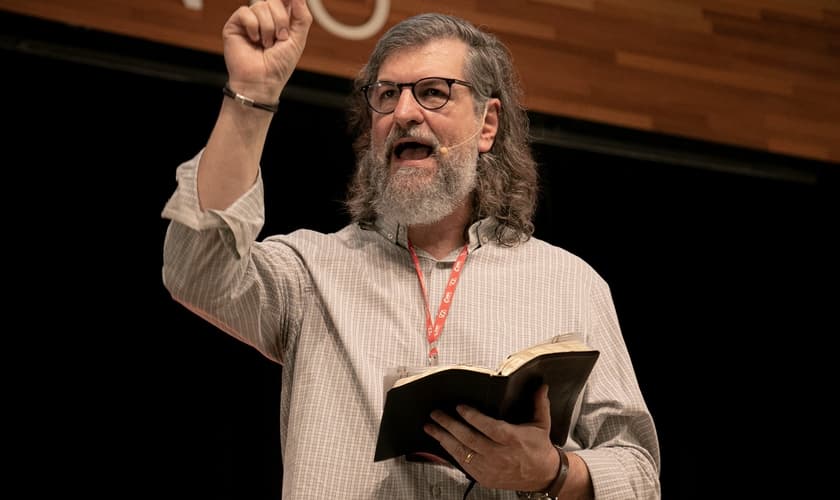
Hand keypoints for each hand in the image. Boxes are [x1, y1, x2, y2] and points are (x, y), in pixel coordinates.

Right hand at [222, 0, 311, 101]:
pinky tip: (253, 41)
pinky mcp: (235, 25)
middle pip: (274, 1)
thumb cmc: (279, 66)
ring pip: (260, 6)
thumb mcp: (298, 39)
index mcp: (280, 21)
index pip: (285, 1)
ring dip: (267, 28)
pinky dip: (253, 27)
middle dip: (281, 21)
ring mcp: (250, 21)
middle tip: (279, 39)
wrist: (262, 81)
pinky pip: (245, 12)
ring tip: (266, 45)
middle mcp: (265, 19)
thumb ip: (302, 16)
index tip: (291, 0)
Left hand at [424, 384, 559, 491]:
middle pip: (470, 439)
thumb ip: (539, 404)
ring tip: (431, 428)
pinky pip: (464, 464)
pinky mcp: (485, 478)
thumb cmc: (540, 449)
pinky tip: (443, 443)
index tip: (459, 407)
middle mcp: (499, 455)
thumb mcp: (541, 424)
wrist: (544, 476)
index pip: (488, 427)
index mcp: (512, 439)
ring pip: (462, 452)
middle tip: (436, 414)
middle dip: (449, 425)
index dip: (472, 417)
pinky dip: (451, 453)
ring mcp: (490, 468)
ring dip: (444, 438)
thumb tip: (541, 386)